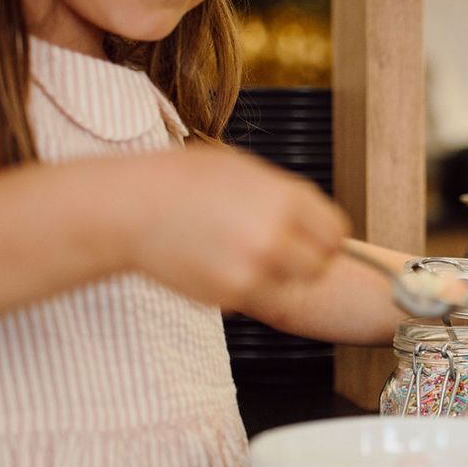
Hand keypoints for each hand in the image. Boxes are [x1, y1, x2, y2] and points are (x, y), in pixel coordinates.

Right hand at [124, 144, 349, 308]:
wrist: (131, 208)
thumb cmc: (183, 181)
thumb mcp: (243, 170)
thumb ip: (284, 196)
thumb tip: (313, 218)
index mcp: (285, 200)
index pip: (335, 233)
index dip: (324, 236)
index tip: (311, 237)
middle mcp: (275, 237)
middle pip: (319, 266)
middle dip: (304, 260)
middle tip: (278, 249)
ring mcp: (253, 270)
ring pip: (286, 285)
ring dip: (272, 275)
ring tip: (237, 250)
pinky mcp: (229, 296)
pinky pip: (253, 295)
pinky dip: (241, 285)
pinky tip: (214, 260)